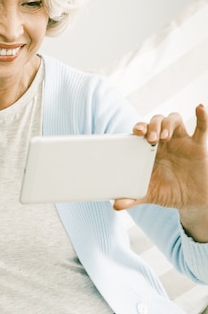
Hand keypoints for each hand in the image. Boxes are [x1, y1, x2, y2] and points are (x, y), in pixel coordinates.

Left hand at [113, 105, 207, 240]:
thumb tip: (115, 206)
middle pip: (156, 121)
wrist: (190, 200)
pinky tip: (199, 107)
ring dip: (168, 124)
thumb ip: (133, 198)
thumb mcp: (149, 195)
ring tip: (164, 137)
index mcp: (149, 149)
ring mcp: (181, 141)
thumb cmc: (167, 193)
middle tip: (151, 139)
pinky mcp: (197, 146)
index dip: (139, 127)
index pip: (142, 131)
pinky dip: (202, 116)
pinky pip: (202, 127)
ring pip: (174, 120)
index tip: (135, 132)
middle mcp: (164, 142)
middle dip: (152, 126)